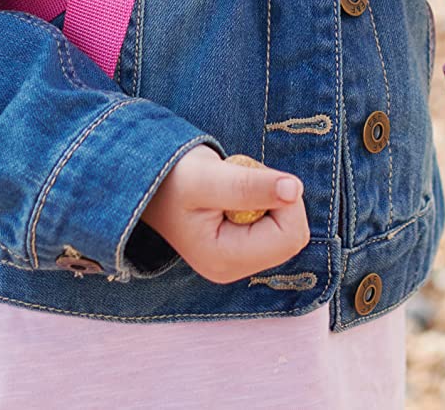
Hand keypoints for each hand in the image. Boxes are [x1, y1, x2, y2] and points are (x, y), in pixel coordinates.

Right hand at [140, 145, 308, 285]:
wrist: (149, 179)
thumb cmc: (172, 177)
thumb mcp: (208, 177)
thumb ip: (250, 186)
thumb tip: (295, 189)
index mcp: (225, 260)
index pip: (290, 236)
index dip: (283, 200)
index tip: (249, 177)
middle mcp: (233, 269)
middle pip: (292, 236)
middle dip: (277, 199)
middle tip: (239, 180)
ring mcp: (238, 261)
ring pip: (286, 229)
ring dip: (270, 197)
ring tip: (233, 186)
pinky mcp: (241, 248)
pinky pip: (276, 225)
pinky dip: (265, 201)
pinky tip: (235, 195)